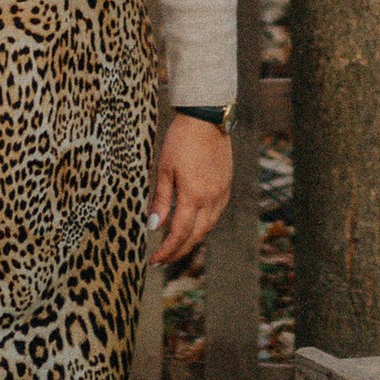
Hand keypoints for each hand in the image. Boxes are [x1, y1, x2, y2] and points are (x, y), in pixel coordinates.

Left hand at [148, 113, 233, 266]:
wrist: (206, 119)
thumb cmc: (181, 141)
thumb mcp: (164, 169)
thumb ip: (160, 200)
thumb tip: (153, 226)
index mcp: (194, 195)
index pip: (179, 233)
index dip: (167, 250)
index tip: (154, 260)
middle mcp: (211, 199)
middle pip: (196, 236)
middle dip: (178, 251)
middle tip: (162, 260)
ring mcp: (221, 193)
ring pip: (207, 227)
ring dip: (191, 240)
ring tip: (175, 246)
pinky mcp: (226, 186)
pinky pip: (215, 214)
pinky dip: (203, 225)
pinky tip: (192, 225)